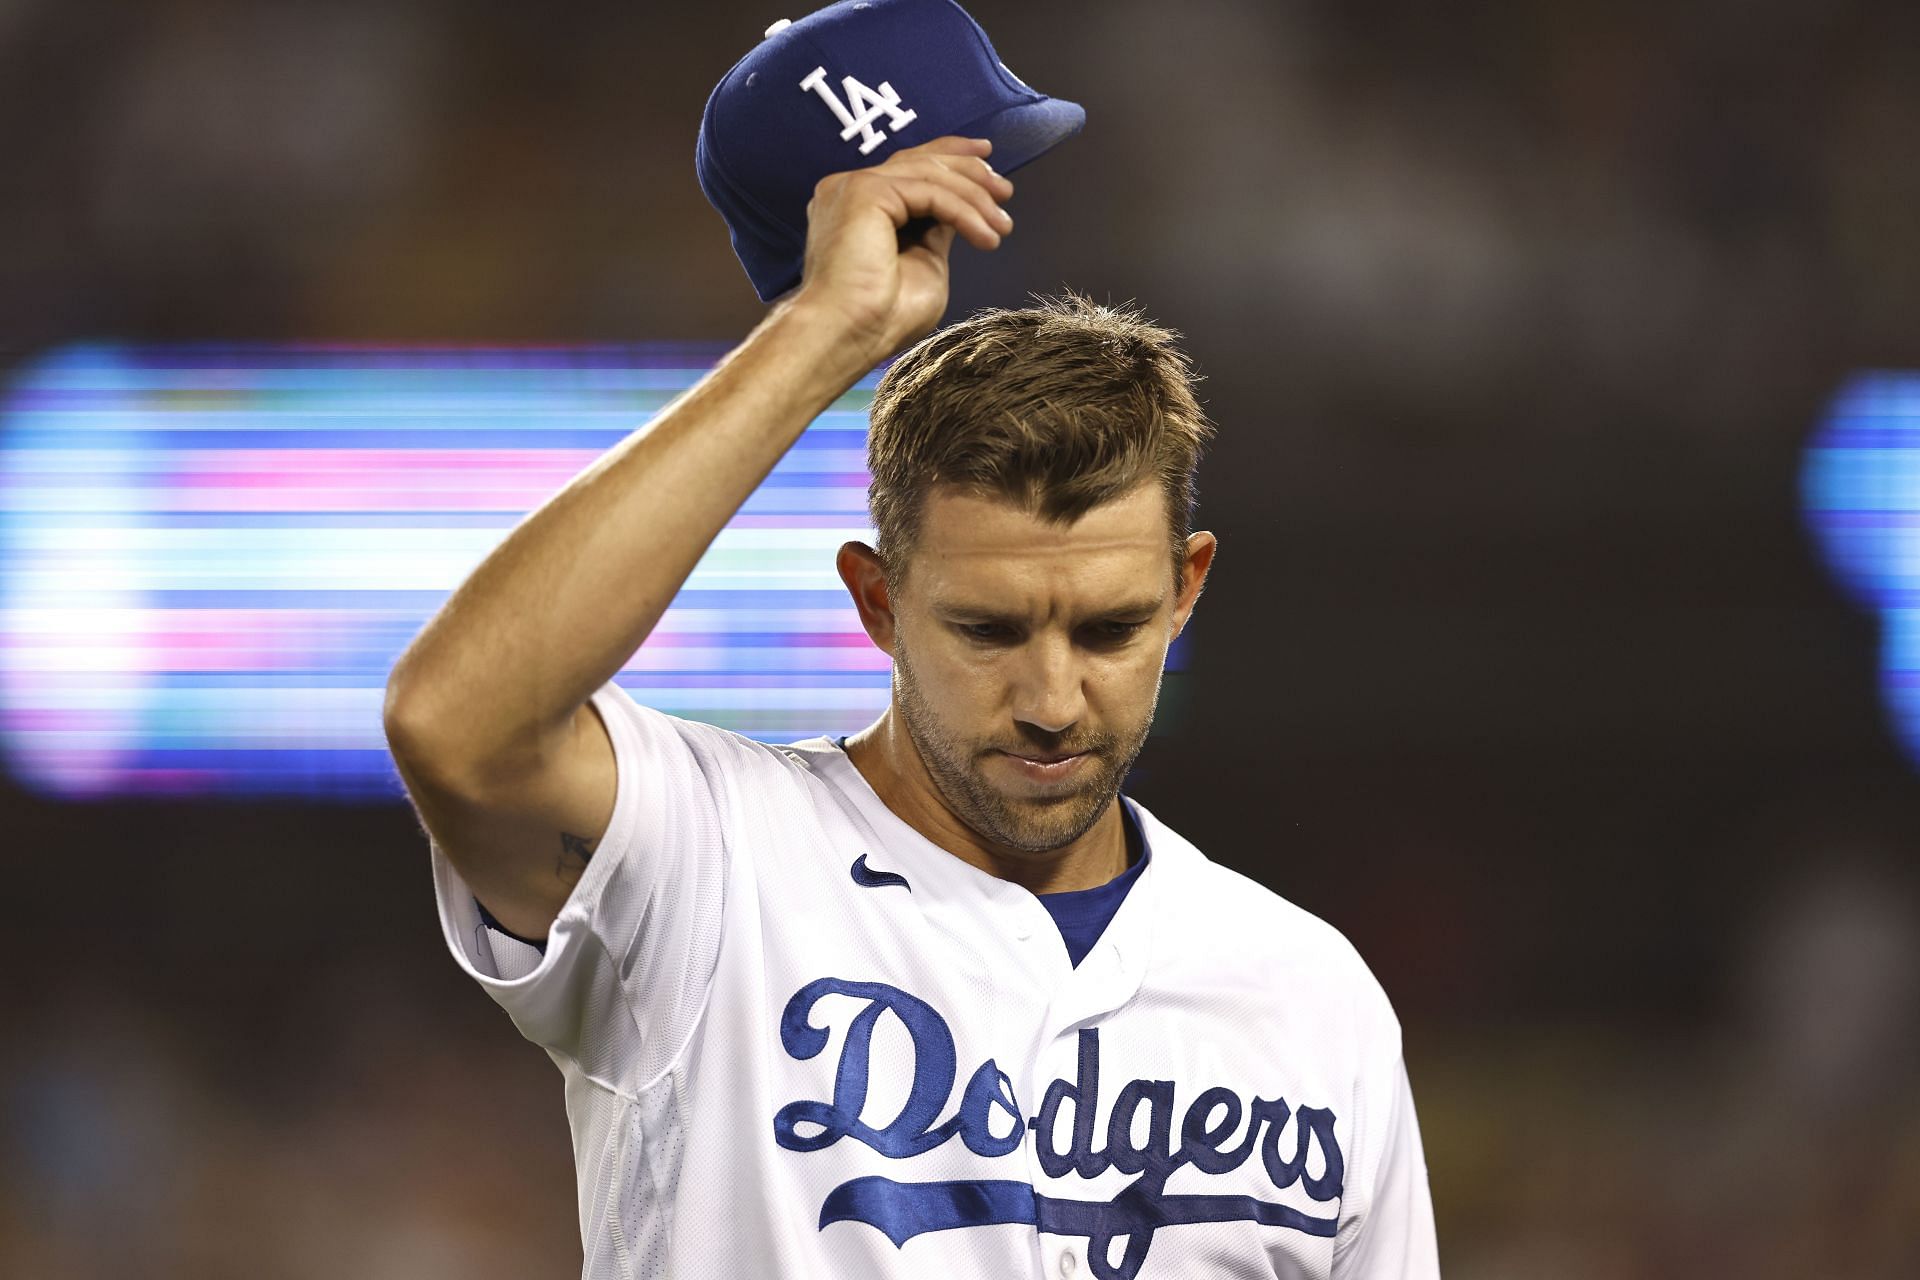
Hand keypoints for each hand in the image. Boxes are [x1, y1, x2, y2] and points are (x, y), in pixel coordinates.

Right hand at [788, 136, 1014, 368]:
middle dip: (969, 169)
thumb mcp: (925, 264)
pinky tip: (986, 237)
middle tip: (1005, 190)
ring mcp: (853, 187)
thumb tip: (958, 210)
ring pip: (928, 174)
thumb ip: (937, 231)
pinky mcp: (865, 191)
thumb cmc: (882, 318)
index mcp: (859, 207)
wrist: (849, 336)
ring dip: (975, 196)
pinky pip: (929, 191)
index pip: (908, 168)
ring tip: (1002, 225)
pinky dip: (964, 212)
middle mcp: (850, 190)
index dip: (950, 157)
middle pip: (919, 161)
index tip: (989, 162)